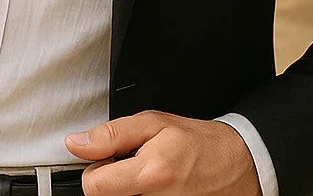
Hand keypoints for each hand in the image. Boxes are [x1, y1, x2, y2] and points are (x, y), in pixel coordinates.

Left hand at [64, 111, 260, 195]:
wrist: (236, 165)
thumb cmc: (198, 143)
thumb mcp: (153, 123)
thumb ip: (111, 135)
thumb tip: (76, 143)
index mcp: (150, 176)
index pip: (93, 187)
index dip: (95, 169)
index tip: (109, 159)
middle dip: (112, 181)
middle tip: (133, 165)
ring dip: (127, 190)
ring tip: (147, 176)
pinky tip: (155, 188)